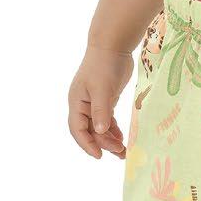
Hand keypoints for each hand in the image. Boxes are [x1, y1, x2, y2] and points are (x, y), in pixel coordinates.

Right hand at [68, 44, 133, 158]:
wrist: (113, 45)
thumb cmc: (105, 65)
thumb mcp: (103, 89)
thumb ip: (101, 111)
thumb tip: (100, 132)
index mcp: (77, 102)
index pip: (77, 129)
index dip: (87, 144)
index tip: (99, 156)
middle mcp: (82, 104)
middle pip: (89, 130)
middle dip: (103, 143)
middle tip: (120, 151)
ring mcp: (93, 102)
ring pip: (98, 127)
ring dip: (109, 139)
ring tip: (123, 150)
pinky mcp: (105, 98)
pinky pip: (106, 119)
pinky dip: (113, 129)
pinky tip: (122, 137)